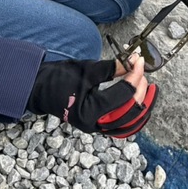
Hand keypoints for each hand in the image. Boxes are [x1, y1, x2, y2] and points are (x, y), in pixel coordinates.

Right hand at [27, 55, 157, 136]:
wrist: (39, 89)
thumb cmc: (58, 78)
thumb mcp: (88, 70)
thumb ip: (113, 68)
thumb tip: (133, 62)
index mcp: (90, 111)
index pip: (124, 95)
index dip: (135, 76)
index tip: (138, 60)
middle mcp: (95, 124)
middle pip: (131, 111)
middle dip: (141, 89)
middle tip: (142, 71)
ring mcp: (97, 128)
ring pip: (130, 122)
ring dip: (142, 104)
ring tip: (148, 87)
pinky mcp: (98, 125)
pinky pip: (122, 124)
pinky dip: (133, 113)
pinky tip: (139, 100)